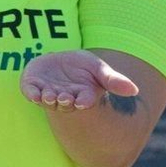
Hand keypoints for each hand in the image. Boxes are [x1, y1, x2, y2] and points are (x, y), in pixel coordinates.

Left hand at [21, 50, 138, 111]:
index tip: (83, 102)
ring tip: (50, 96)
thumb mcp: (99, 69)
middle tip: (65, 98)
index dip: (84, 102)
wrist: (59, 63)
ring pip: (48, 100)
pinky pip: (31, 92)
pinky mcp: (32, 87)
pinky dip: (32, 94)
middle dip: (65, 101)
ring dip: (49, 99)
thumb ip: (114, 80)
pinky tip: (33, 94)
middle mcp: (66, 97)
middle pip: (65, 103)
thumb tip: (135, 90)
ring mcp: (48, 93)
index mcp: (83, 95)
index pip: (85, 101)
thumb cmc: (83, 68)